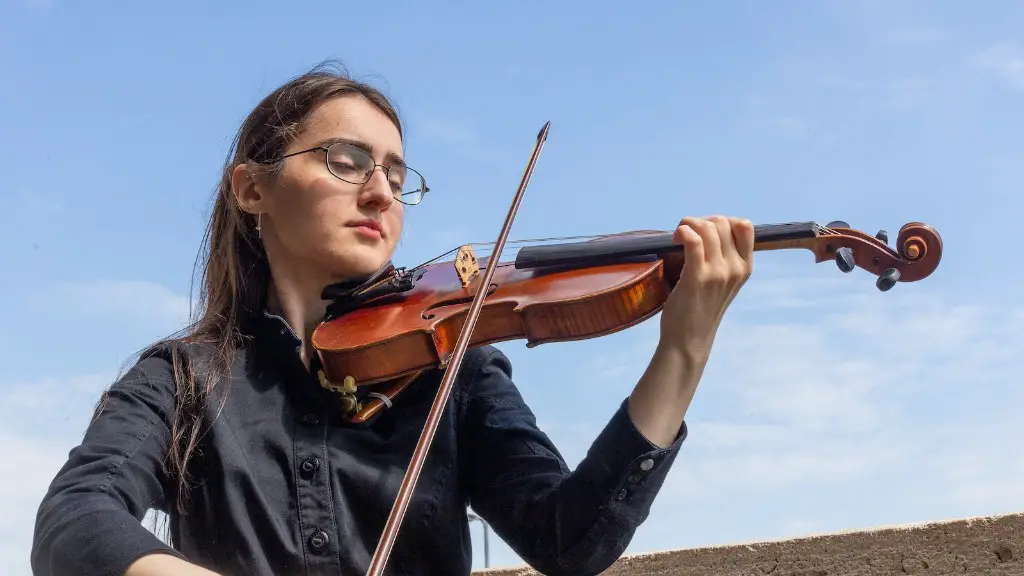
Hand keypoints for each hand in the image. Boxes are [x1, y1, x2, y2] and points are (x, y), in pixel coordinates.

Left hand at [659, 215, 753, 360]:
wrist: (689, 339)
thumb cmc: (701, 309)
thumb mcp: (724, 282)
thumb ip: (724, 259)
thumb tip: (710, 229)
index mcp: (745, 267)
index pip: (746, 226)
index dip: (723, 221)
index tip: (706, 232)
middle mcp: (735, 268)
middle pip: (722, 222)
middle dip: (701, 221)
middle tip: (686, 234)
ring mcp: (718, 273)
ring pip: (707, 228)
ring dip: (688, 224)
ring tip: (678, 236)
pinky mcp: (697, 277)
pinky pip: (693, 240)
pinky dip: (683, 232)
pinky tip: (674, 239)